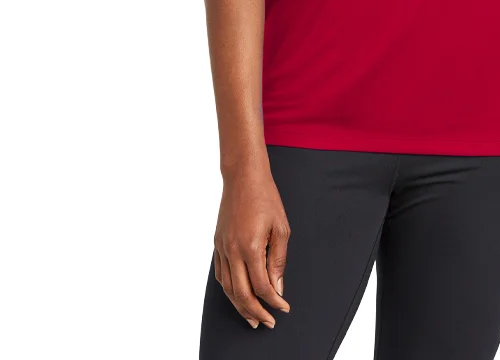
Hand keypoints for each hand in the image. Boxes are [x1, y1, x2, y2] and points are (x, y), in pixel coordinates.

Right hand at [213, 164, 291, 328]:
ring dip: (240, 306)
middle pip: (241, 294)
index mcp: (251, 247)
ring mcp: (222, 248)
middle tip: (268, 322)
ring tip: (252, 317)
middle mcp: (232, 251)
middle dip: (256, 312)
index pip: (261, 286)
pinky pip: (220, 274)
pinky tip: (237, 295)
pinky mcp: (217, 244)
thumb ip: (278, 260)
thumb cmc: (265, 198)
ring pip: (227, 288)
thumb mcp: (281, 228)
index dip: (273, 301)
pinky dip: (229, 289)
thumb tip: (277, 287)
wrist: (243, 177)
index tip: (283, 308)